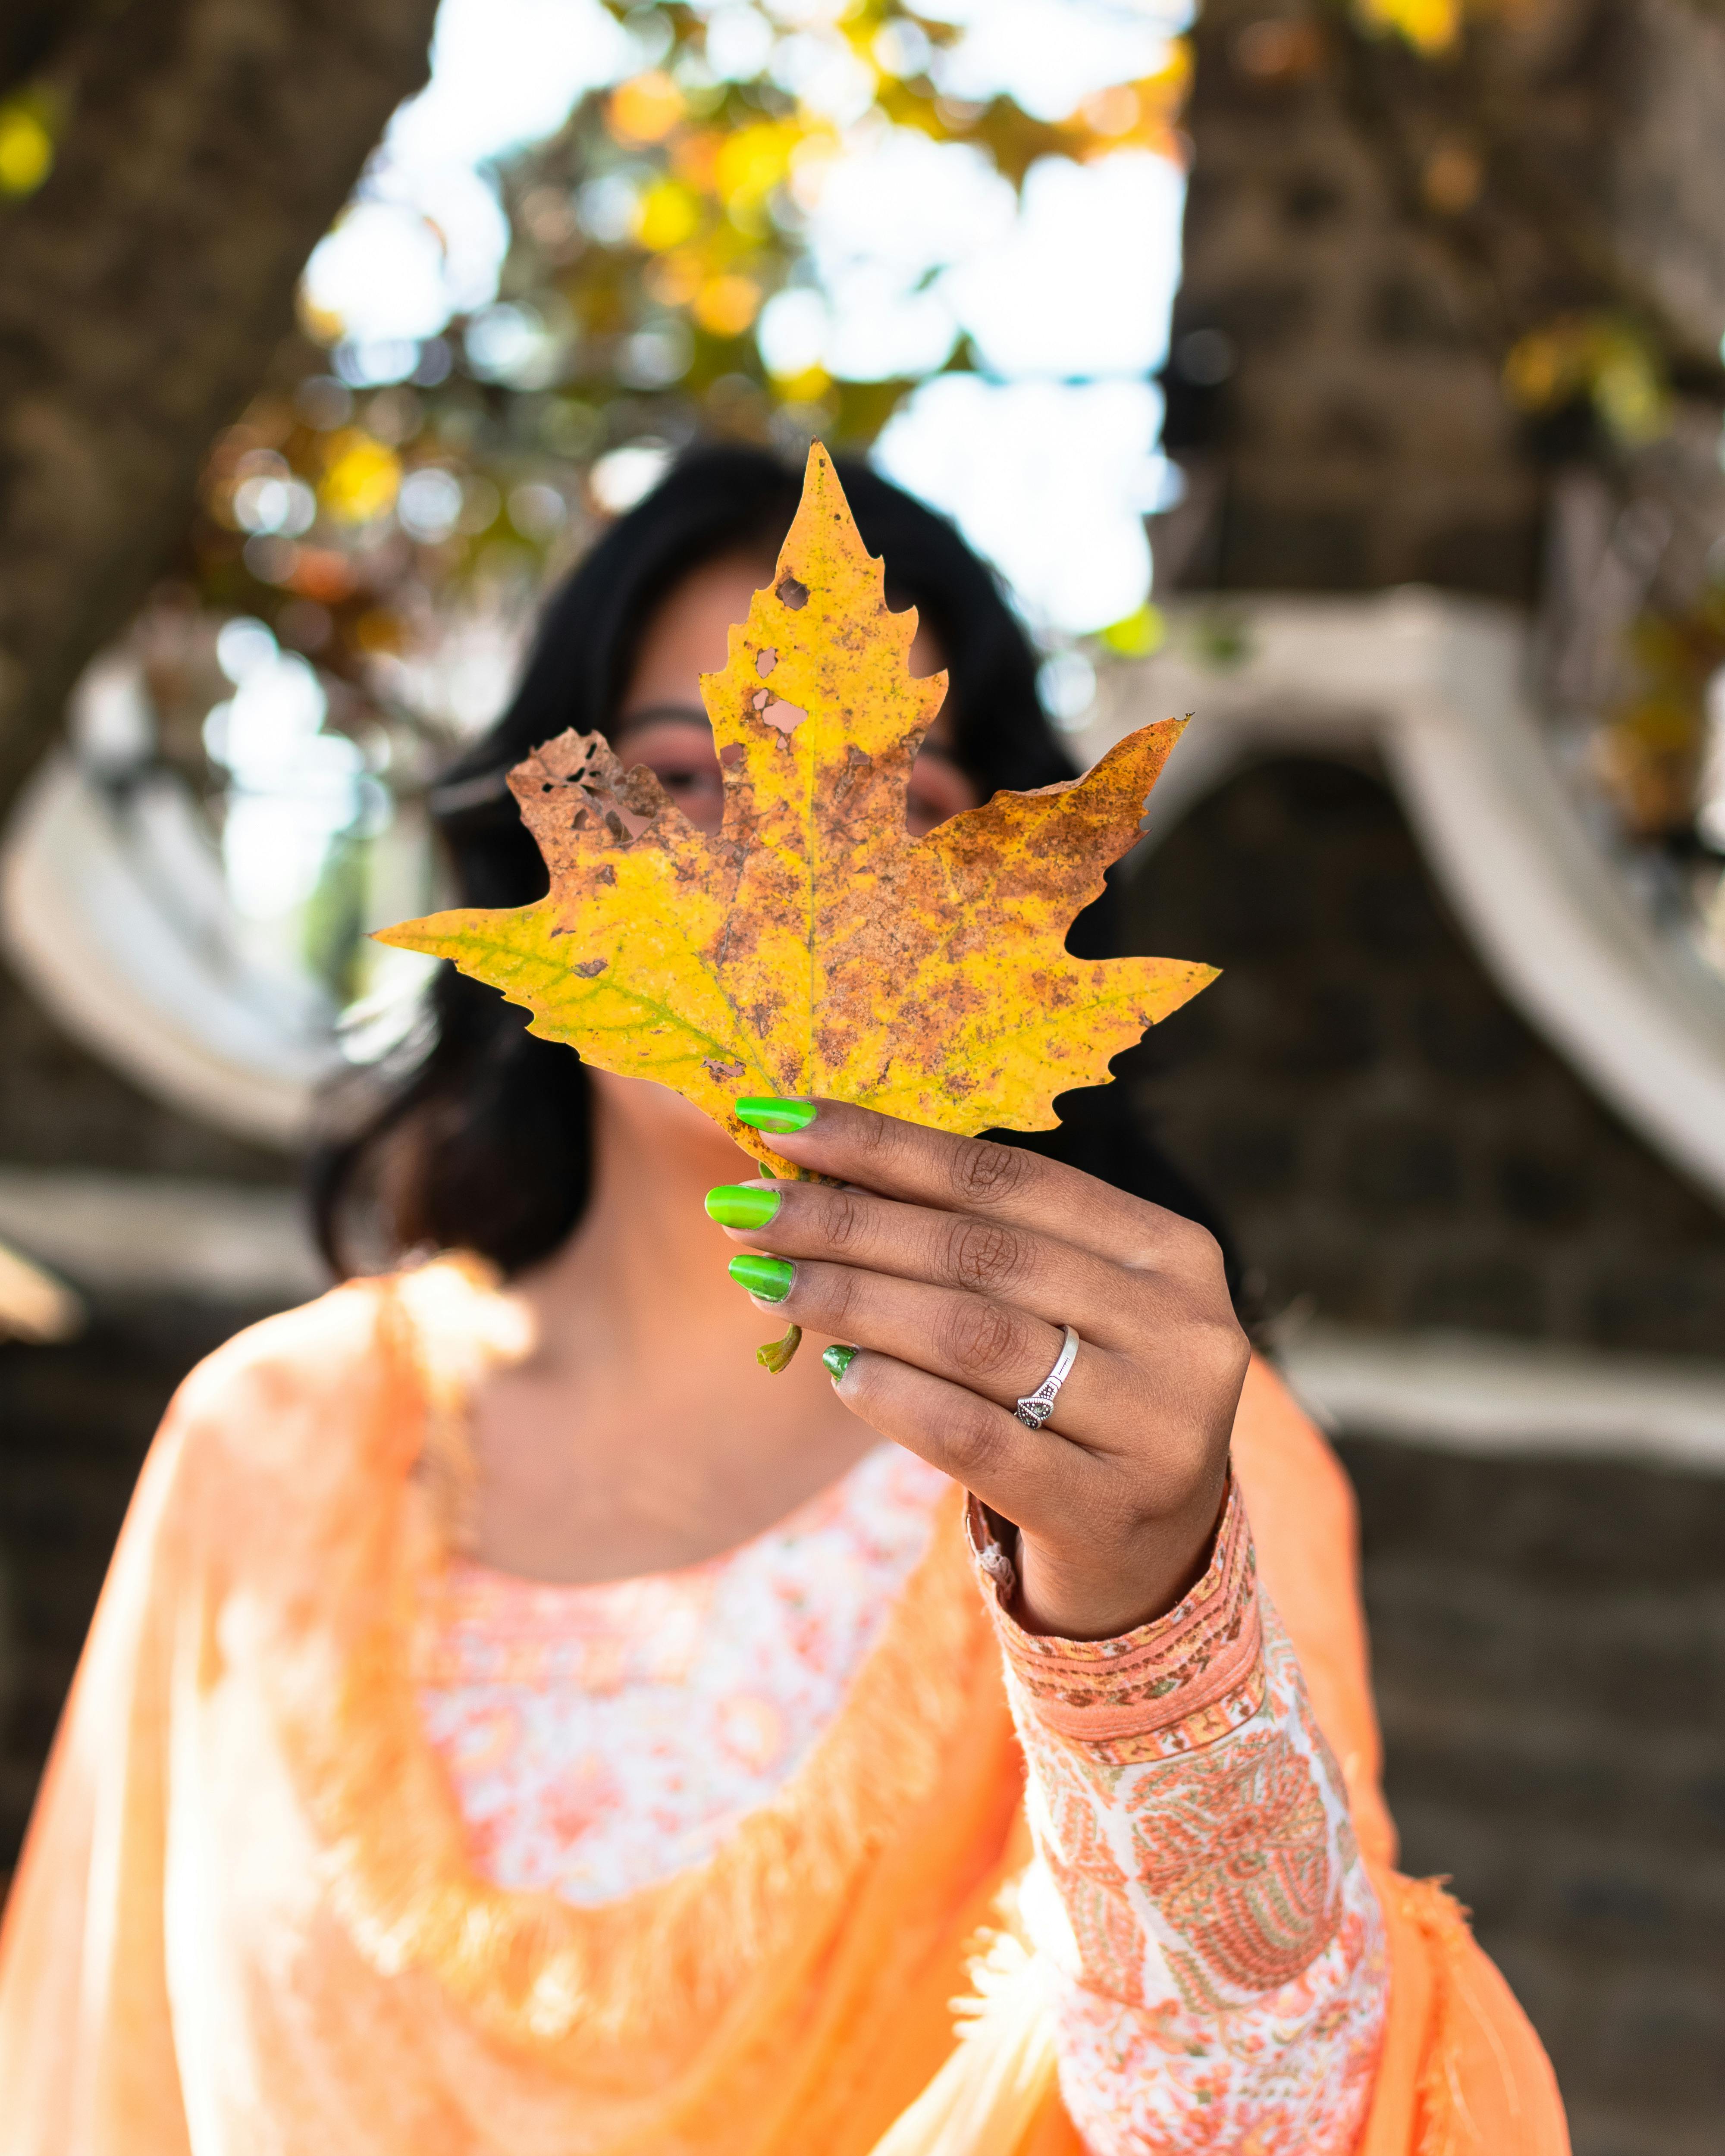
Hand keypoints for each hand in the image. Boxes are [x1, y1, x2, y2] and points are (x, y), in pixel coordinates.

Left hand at [710, 1100, 1249, 1639]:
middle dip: (846, 1222)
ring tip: (761, 1277)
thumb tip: (815, 1173)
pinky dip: (894, 1395)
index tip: (779, 1120)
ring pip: (974, 1337)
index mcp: (1170, 1250)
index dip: (886, 1145)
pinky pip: (976, 1436)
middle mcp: (1182, 1328)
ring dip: (851, 1299)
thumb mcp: (1058, 1309)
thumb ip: (972, 1246)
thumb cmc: (1077, 1405)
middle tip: (742, 1204)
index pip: (1006, 1177)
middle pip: (981, 1253)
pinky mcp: (1110, 1509)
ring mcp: (1157, 1424)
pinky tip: (831, 1367)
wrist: (1150, 1557)